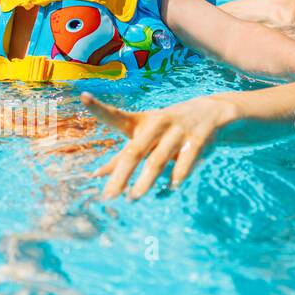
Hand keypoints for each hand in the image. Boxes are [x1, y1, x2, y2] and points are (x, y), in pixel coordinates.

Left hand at [81, 92, 235, 199]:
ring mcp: (177, 131)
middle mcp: (156, 124)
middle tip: (108, 196)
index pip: (116, 116)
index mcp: (140, 122)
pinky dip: (177, 176)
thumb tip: (95, 175)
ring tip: (133, 198)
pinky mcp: (198, 140)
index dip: (99, 107)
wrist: (211, 112)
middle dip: (121, 174)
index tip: (84, 96)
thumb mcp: (144, 137)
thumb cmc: (167, 129)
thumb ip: (121, 157)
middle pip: (134, 151)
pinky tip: (170, 189)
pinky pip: (185, 162)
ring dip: (145, 180)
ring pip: (158, 159)